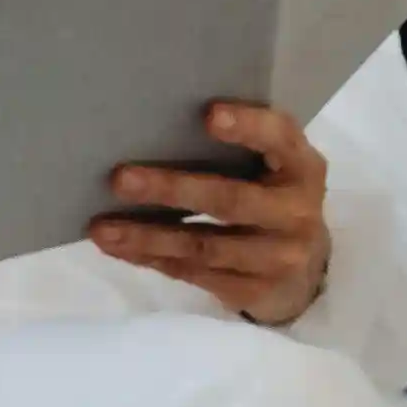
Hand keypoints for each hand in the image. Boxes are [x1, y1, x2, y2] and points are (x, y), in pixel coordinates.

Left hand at [97, 103, 334, 326]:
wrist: (305, 269)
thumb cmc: (271, 196)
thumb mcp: (272, 167)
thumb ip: (237, 147)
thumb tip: (151, 125)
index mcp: (302, 167)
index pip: (280, 138)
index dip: (248, 126)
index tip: (208, 115)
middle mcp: (296, 213)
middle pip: (230, 201)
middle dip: (172, 190)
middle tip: (120, 179)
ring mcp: (279, 258)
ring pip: (204, 245)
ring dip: (148, 236)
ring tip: (102, 228)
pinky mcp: (255, 291)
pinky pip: (194, 273)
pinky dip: (151, 259)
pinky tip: (118, 247)